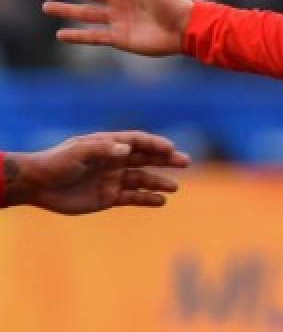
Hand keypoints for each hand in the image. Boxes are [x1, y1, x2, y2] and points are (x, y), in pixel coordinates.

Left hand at [6, 131, 189, 213]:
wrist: (37, 186)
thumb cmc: (56, 163)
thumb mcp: (78, 152)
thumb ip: (104, 149)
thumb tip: (127, 150)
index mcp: (109, 145)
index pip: (138, 141)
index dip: (155, 144)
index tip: (170, 148)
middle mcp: (115, 160)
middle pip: (146, 159)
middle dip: (166, 160)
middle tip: (185, 161)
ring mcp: (113, 179)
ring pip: (143, 179)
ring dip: (159, 182)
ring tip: (175, 187)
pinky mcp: (108, 197)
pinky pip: (133, 197)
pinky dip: (147, 199)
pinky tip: (161, 201)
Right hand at [41, 0, 192, 56]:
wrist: (183, 28)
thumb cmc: (172, 1)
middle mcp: (118, 0)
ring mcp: (117, 19)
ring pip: (85, 13)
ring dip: (66, 10)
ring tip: (46, 6)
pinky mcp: (118, 37)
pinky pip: (93, 36)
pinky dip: (77, 36)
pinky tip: (61, 34)